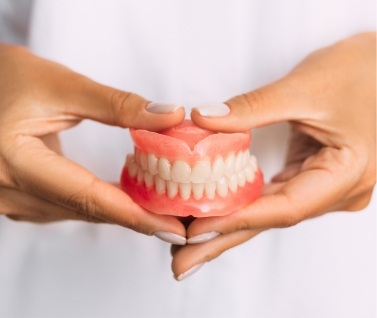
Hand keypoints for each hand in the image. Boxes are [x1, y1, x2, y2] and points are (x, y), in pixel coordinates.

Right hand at [0, 43, 186, 242]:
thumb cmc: (4, 78)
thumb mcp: (60, 85)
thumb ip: (117, 104)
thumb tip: (169, 115)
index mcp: (14, 161)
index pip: (88, 196)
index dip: (135, 214)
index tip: (174, 226)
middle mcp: (7, 191)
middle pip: (86, 210)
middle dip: (136, 217)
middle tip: (178, 219)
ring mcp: (8, 200)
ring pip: (77, 212)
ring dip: (119, 211)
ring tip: (159, 208)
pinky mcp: (15, 197)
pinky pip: (65, 207)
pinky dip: (97, 203)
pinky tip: (121, 197)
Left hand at [171, 32, 375, 279]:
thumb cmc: (357, 71)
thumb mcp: (303, 87)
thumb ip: (250, 108)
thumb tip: (203, 120)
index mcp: (346, 174)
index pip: (283, 207)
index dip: (237, 220)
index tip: (195, 230)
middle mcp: (336, 190)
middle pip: (271, 219)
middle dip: (223, 239)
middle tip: (182, 261)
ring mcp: (324, 185)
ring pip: (268, 211)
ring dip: (228, 225)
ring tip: (190, 243)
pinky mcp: (311, 175)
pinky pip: (272, 196)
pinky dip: (241, 205)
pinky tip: (216, 213)